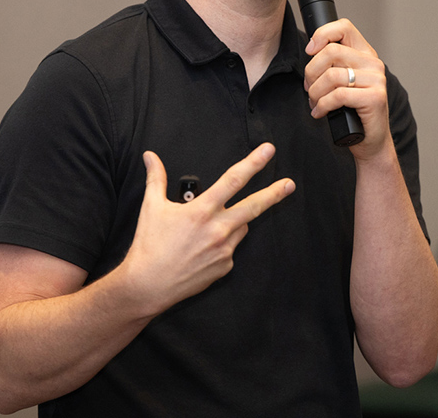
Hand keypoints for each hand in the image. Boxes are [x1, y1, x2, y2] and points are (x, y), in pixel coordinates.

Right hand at [119, 143, 294, 315]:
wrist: (148, 285)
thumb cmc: (149, 245)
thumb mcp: (151, 207)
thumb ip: (155, 178)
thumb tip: (150, 156)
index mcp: (202, 211)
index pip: (233, 180)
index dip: (253, 163)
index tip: (268, 151)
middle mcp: (218, 229)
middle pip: (254, 206)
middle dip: (274, 193)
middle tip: (289, 184)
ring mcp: (224, 250)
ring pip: (241, 227)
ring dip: (234, 221)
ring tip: (207, 228)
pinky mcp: (225, 267)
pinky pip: (231, 248)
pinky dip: (223, 243)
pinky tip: (202, 249)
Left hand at [303, 19, 391, 157]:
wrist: (370, 140)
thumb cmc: (352, 111)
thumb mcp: (341, 82)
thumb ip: (332, 64)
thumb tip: (310, 51)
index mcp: (365, 54)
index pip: (344, 27)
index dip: (322, 34)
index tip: (309, 51)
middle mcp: (373, 63)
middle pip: (331, 52)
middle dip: (311, 72)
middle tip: (309, 88)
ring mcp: (376, 80)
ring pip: (332, 75)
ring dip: (315, 92)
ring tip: (315, 102)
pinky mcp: (375, 97)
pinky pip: (338, 95)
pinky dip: (322, 105)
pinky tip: (320, 112)